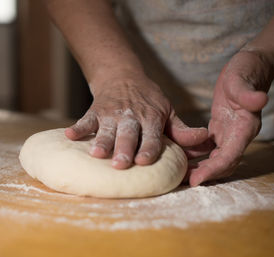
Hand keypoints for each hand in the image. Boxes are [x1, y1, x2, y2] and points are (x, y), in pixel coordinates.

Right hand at [65, 72, 208, 168]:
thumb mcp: (167, 111)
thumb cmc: (148, 100)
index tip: (144, 162)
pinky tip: (69, 135)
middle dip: (124, 149)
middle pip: (128, 134)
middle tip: (120, 164)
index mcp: (151, 118)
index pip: (151, 136)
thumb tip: (204, 140)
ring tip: (96, 154)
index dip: (148, 148)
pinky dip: (77, 128)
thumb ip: (182, 130)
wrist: (122, 76)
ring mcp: (111, 113)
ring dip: (101, 141)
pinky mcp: (95, 111)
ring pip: (106, 129)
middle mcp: (131, 116)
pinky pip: (85, 120)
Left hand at [188, 50, 271, 185]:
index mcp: (244, 127)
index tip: (195, 180)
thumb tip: (260, 100)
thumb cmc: (245, 71)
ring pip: (217, 159)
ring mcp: (231, 134)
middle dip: (205, 175)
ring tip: (179, 176)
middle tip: (182, 183)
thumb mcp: (242, 80)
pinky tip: (183, 159)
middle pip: (223, 164)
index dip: (213, 169)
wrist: (249, 67)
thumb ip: (248, 93)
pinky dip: (200, 157)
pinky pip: (211, 150)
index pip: (229, 156)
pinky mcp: (222, 130)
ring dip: (201, 169)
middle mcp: (239, 135)